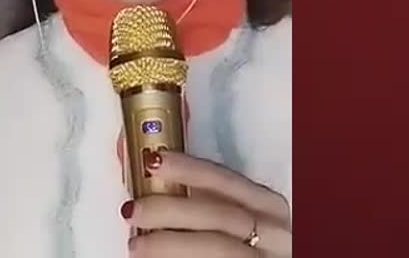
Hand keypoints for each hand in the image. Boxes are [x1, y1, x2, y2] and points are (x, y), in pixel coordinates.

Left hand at [121, 151, 291, 256]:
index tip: (155, 160)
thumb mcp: (246, 218)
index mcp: (269, 206)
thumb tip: (160, 174)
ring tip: (136, 245)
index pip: (226, 181)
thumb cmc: (254, 245)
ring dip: (171, 244)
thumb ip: (213, 201)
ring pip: (217, 248)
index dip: (189, 169)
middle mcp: (273, 231)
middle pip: (220, 214)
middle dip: (173, 209)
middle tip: (135, 208)